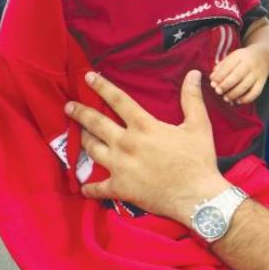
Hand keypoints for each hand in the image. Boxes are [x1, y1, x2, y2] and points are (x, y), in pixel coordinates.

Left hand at [65, 70, 229, 222]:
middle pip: (96, 123)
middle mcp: (126, 143)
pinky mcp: (119, 188)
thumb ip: (192, 98)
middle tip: (68, 106)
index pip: (118, 100)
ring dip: (83, 141)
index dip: (102, 86)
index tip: (88, 77)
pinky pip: (96, 188)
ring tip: (78, 135)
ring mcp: (119, 166)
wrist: (196, 196)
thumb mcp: (199, 125)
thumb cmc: (198, 160)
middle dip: (80, 113)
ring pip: (92, 150)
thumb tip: (193, 73)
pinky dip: (89, 187)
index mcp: (144, 126)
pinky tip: (84, 186)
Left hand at [210, 47, 268, 104]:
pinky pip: (255, 92)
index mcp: (240, 56)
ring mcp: (257, 74)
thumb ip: (221, 67)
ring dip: (234, 94)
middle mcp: (250, 64)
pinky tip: (238, 101)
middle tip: (217, 91)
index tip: (212, 84)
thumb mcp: (232, 57)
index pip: (229, 66)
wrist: (263, 57)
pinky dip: (246, 99)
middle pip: (237, 76)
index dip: (220, 76)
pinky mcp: (262, 82)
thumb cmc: (243, 59)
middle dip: (226, 85)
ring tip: (225, 98)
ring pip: (245, 86)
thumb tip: (212, 78)